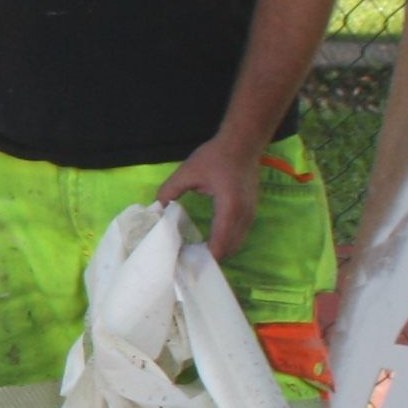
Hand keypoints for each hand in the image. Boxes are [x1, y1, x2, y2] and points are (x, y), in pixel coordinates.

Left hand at [154, 138, 259, 256]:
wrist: (244, 143)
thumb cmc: (216, 156)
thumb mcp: (188, 172)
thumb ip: (170, 190)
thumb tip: (156, 209)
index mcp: (229, 208)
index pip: (220, 244)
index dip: (205, 258)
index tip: (186, 264)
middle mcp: (244, 216)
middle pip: (229, 249)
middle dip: (210, 258)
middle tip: (187, 261)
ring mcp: (250, 214)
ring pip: (236, 243)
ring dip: (219, 251)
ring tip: (195, 254)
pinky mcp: (251, 211)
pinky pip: (239, 234)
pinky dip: (225, 242)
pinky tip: (208, 241)